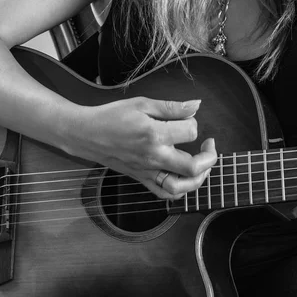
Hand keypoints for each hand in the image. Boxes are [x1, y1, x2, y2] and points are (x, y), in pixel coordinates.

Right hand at [64, 97, 216, 198]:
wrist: (86, 133)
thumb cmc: (112, 115)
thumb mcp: (143, 103)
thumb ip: (172, 107)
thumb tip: (197, 105)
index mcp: (154, 134)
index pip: (190, 132)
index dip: (194, 122)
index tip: (187, 117)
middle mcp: (152, 157)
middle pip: (192, 167)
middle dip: (209, 157)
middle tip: (209, 144)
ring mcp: (146, 171)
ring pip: (180, 188)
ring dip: (198, 178)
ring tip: (203, 164)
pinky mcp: (141, 179)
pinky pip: (163, 193)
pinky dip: (179, 190)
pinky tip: (184, 177)